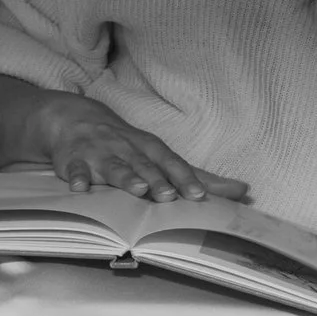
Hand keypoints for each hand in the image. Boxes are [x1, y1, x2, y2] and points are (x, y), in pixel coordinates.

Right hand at [34, 95, 246, 204]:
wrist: (75, 119)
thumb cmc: (127, 145)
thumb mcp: (161, 156)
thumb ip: (199, 176)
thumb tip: (243, 192)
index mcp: (150, 148)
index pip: (171, 162)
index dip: (185, 178)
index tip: (199, 196)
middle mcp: (127, 149)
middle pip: (145, 166)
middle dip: (157, 180)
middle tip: (170, 197)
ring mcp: (99, 154)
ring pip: (114, 167)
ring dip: (125, 177)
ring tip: (136, 189)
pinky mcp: (73, 160)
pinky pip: (74, 169)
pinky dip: (76, 177)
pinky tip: (80, 188)